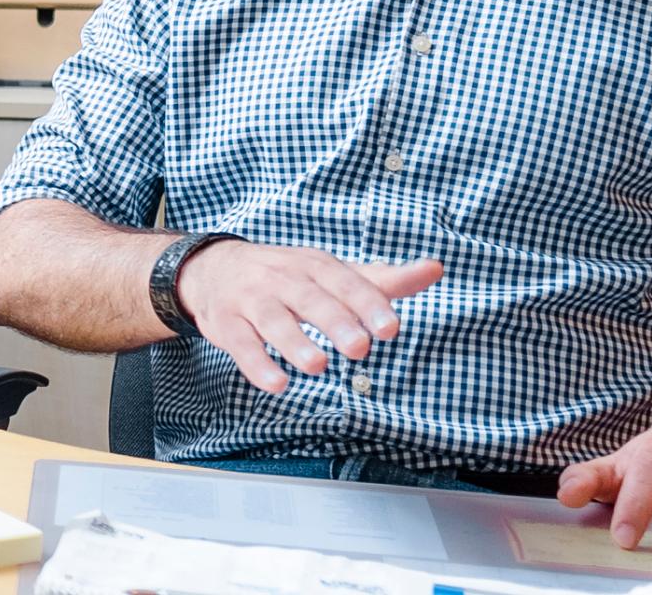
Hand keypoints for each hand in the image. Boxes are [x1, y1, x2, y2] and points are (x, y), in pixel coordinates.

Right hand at [175, 240, 443, 393]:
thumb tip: (436, 269)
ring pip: (272, 320)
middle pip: (310, 299)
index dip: (368, 304)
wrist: (215, 267)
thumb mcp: (334, 274)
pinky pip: (241, 343)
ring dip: (294, 342)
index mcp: (315, 266)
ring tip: (318, 366)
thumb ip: (383, 279)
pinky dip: (256, 364)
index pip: (345, 281)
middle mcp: (282, 278)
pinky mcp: (227, 323)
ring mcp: (252, 300)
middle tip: (359, 348)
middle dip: (334, 322)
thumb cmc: (288, 276)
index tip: (391, 328)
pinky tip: (276, 384)